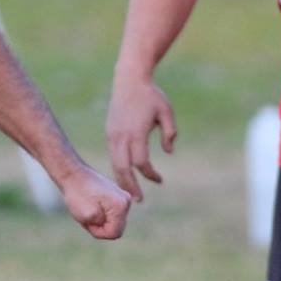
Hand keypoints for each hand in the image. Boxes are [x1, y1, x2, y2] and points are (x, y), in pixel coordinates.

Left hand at [59, 163, 131, 239]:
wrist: (72, 174)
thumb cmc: (77, 194)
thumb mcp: (87, 217)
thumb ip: (102, 228)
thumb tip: (113, 231)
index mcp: (121, 205)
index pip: (114, 233)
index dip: (98, 232)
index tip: (87, 220)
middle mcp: (126, 201)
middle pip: (116, 228)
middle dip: (100, 226)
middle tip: (86, 215)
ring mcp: (122, 198)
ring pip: (112, 222)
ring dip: (98, 220)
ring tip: (86, 209)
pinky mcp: (116, 196)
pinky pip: (110, 214)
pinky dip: (99, 214)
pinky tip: (89, 205)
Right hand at [105, 76, 177, 201]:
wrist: (128, 80)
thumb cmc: (151, 95)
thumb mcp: (167, 112)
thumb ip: (170, 133)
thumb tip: (168, 152)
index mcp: (136, 132)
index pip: (141, 162)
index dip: (150, 174)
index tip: (160, 180)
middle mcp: (121, 136)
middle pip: (123, 168)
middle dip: (130, 186)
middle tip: (138, 200)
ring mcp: (113, 135)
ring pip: (115, 164)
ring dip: (122, 180)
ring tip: (130, 193)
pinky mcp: (110, 133)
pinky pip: (113, 156)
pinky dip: (119, 169)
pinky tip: (126, 176)